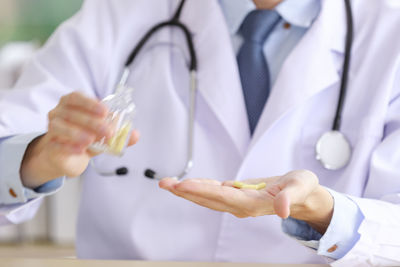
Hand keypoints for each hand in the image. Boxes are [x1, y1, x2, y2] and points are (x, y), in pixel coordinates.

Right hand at [20, 92, 139, 187]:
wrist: (67, 158)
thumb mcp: (104, 135)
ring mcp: (52, 130)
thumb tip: (136, 135)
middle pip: (71, 112)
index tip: (106, 111)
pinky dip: (69, 147)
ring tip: (91, 140)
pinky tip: (80, 150)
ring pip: (59, 126)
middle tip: (108, 131)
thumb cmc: (86, 139)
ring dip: (77, 132)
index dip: (90, 103)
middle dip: (92, 121)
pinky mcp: (50, 147)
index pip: (77, 97)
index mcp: (71, 104)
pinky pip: (56, 145)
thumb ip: (120, 134)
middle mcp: (58, 113)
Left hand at [159, 170, 333, 233]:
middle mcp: (241, 207)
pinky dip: (199, 187)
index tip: (183, 185)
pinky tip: (186, 184)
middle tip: (165, 184)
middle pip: (209, 199)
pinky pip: (213, 192)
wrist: (302, 196)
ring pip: (207, 197)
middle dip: (186, 192)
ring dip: (187, 191)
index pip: (223, 197)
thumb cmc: (302, 190)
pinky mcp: (236, 196)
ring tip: (168, 183)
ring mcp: (237, 203)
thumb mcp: (301, 188)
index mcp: (254, 204)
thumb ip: (290, 198)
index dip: (202, 191)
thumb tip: (282, 210)